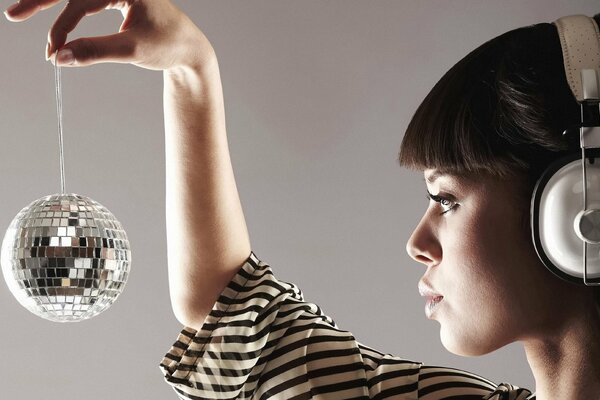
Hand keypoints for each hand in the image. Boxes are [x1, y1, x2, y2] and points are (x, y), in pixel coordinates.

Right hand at [4, 0, 215, 70]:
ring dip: (51, 4)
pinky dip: (67, 10)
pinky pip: (84, 0)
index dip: (62, 27)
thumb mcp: (133, 50)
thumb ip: (95, 51)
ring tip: (20, 12)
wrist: (190, 49)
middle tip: (13, 15)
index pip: (81, 1)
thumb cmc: (168, 46)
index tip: (53, 52)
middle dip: (41, 0)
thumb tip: (59, 57)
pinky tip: (53, 19)